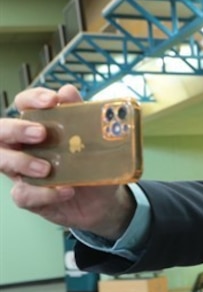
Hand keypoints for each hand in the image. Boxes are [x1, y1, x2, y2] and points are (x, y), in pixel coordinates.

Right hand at [0, 85, 134, 238]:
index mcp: (38, 126)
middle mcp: (24, 147)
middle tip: (40, 133)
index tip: (52, 101)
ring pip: (1, 161)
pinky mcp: (29, 197)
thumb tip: (67, 91)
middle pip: (0, 131)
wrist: (103, 200)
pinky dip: (44, 193)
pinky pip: (23, 194)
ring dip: (22, 161)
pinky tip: (66, 190)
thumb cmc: (93, 165)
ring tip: (47, 168)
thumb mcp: (94, 141)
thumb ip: (81, 115)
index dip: (32, 99)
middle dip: (16, 129)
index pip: (24, 104)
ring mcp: (22, 172)